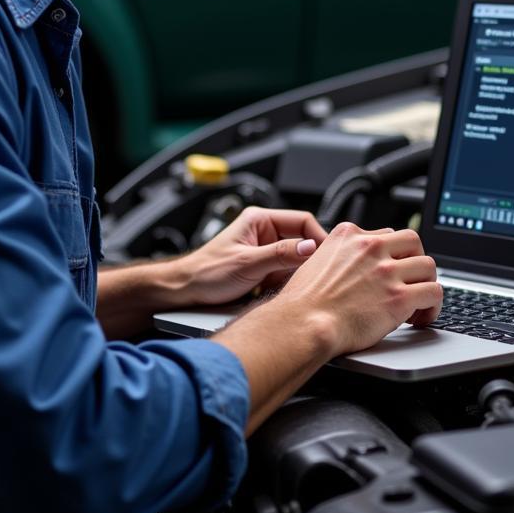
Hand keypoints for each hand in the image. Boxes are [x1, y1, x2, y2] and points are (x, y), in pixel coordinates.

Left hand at [172, 206, 326, 305]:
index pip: (302, 221)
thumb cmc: (206, 272)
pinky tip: (281, 292)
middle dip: (306, 260)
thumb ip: (280, 254)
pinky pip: (285, 273)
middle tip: (315, 275)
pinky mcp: (264, 268)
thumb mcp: (247, 263)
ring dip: (295, 274)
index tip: (328, 255)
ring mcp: (265, 251)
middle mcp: (264, 232)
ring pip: (295, 260)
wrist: (185, 292)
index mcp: (260, 220)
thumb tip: (310, 248)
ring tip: (293, 286)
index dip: (317, 237)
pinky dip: (286, 283)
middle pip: (301, 241)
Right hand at [274, 222, 442, 357]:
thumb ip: (337, 256)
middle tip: (411, 280)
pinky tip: (422, 317)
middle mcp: (370, 248)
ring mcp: (386, 271)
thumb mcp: (315, 261)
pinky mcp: (399, 297)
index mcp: (349, 236)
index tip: (392, 269)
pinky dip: (433, 306)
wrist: (303, 324)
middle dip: (415, 261)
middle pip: (413, 241)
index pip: (385, 234)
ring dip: (426, 283)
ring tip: (419, 301)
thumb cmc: (303, 303)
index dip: (391, 255)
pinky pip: (433, 293)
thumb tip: (346, 266)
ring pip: (428, 266)